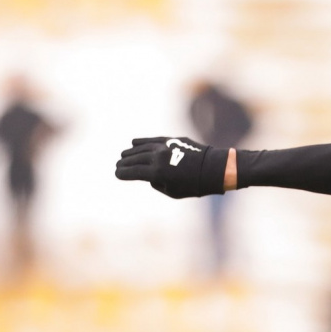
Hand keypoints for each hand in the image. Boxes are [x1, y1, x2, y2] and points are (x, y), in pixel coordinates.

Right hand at [114, 136, 229, 197]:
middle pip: (134, 159)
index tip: (117, 174)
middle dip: (124, 163)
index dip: (123, 174)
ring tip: (124, 155)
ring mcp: (163, 147)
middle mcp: (157, 158)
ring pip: (140, 148)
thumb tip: (148, 175)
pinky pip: (151, 140)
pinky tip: (134, 143)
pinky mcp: (170, 140)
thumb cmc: (194, 186)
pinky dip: (141, 142)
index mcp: (156, 173)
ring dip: (130, 152)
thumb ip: (156, 183)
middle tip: (118, 165)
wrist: (213, 169)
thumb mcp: (172, 192)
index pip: (133, 172)